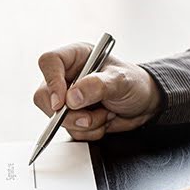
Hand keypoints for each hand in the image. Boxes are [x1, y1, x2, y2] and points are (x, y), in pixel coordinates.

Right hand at [33, 43, 162, 139]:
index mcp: (76, 57)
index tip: (61, 102)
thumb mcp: (121, 80)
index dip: (51, 82)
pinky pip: (69, 130)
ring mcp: (67, 98)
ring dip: (84, 123)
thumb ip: (97, 86)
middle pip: (44, 96)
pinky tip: (102, 120)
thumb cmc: (134, 83)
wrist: (145, 103)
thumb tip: (72, 98)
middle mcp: (67, 76)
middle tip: (88, 117)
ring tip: (105, 113)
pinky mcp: (72, 116)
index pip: (49, 62)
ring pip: (56, 118)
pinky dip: (88, 132)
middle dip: (68, 114)